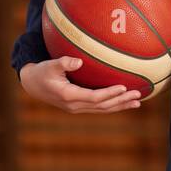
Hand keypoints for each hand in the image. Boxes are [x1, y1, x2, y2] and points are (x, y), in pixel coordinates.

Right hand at [18, 57, 144, 113]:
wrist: (33, 85)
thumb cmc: (42, 71)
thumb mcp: (50, 65)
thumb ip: (64, 62)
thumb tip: (79, 61)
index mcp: (68, 95)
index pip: (94, 97)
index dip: (109, 93)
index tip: (123, 87)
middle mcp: (74, 105)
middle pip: (102, 106)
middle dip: (120, 101)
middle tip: (137, 96)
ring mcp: (77, 108)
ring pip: (103, 109)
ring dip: (120, 106)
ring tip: (137, 103)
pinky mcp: (79, 106)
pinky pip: (99, 107)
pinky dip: (113, 105)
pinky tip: (124, 101)